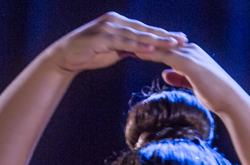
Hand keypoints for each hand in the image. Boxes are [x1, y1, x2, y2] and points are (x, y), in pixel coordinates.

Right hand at [44, 13, 185, 73]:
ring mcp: (108, 28)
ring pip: (137, 35)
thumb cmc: (89, 54)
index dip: (164, 34)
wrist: (65, 58)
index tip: (181, 39)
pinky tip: (152, 48)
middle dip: (165, 35)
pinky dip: (138, 45)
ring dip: (156, 39)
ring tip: (173, 44)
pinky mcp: (102, 37)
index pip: (146, 30)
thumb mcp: (113, 51)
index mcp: (120, 23)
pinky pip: (124, 42)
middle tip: (183, 39)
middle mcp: (115, 21)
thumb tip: (143, 51)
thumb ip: (128, 48)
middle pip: (145, 30)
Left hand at [133, 43, 245, 115]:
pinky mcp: (189, 62)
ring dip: (141, 45)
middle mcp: (189, 49)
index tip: (129, 46)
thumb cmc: (215, 95)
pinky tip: (136, 53)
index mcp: (190, 53)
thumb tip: (165, 74)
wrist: (230, 100)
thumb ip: (179, 76)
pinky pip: (164, 55)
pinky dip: (150, 53)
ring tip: (122, 43)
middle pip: (159, 43)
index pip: (164, 47)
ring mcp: (190, 54)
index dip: (146, 47)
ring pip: (160, 47)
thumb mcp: (192, 84)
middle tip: (120, 40)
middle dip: (140, 42)